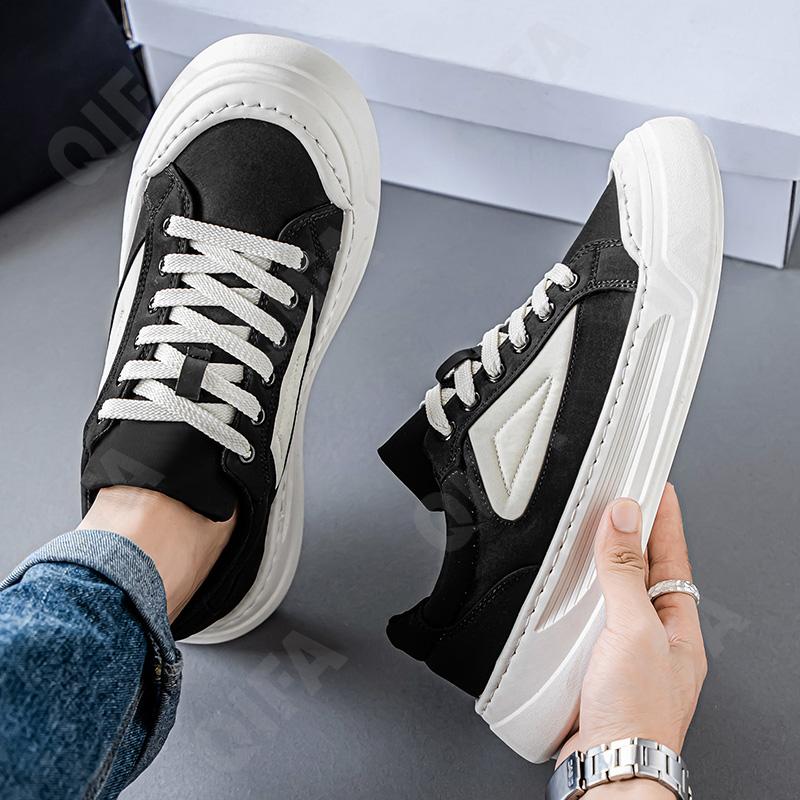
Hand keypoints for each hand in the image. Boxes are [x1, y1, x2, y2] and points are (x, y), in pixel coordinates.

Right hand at [557, 485, 706, 795]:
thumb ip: (624, 572)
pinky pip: (586, 618)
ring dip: (598, 565)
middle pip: (642, 571)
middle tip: (618, 500)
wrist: (607, 766)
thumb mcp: (633, 630)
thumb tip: (622, 518)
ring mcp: (623, 649)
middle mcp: (653, 635)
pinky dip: (574, 598)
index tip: (656, 486)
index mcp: (677, 623)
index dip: (665, 518)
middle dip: (631, 535)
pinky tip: (563, 590)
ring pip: (611, 594)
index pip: (673, 556)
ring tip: (589, 534)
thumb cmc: (636, 713)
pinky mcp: (593, 663)